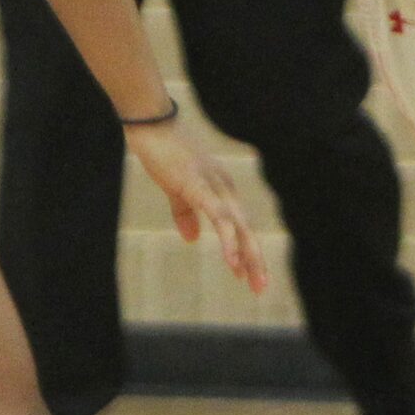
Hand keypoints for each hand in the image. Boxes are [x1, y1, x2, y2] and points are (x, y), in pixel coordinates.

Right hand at [124, 119, 268, 294]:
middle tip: (261, 288)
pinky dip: (228, 239)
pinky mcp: (199, 186)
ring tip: (250, 280)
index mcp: (221, 189)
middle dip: (255, 260)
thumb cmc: (164, 152)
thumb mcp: (176, 188)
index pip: (241, 225)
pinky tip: (232, 260)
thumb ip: (185, 213)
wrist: (153, 125)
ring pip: (237, 226)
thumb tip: (191, 239)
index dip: (247, 252)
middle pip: (246, 228)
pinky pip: (219, 218)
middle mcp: (224, 188)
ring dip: (246, 254)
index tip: (251, 278)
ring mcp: (214, 186)